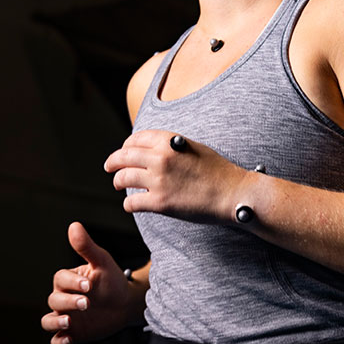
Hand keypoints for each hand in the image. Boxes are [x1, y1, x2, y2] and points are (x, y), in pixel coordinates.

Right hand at [41, 222, 136, 343]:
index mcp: (68, 281)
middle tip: (87, 303)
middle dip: (68, 302)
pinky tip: (69, 339)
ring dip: (55, 322)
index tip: (89, 285)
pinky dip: (59, 341)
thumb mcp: (102, 262)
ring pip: (48, 321)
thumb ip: (86, 247)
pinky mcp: (73, 333)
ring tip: (70, 322)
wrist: (126, 304)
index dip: (72, 283)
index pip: (60, 280)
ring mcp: (66, 316)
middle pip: (54, 300)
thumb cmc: (112, 280)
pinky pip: (57, 341)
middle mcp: (63, 298)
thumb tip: (74, 225)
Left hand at [104, 129, 244, 218]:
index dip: (126, 145)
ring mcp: (158, 180)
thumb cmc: (218, 171)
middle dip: (113, 162)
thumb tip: (153, 151)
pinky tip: (131, 205)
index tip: (124, 151)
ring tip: (118, 185)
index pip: (136, 138)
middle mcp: (160, 157)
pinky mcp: (160, 202)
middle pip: (124, 156)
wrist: (233, 192)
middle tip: (110, 167)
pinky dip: (128, 204)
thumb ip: (172, 146)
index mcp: (169, 141)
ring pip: (123, 178)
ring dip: (118, 182)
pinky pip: (132, 202)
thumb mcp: (194, 147)